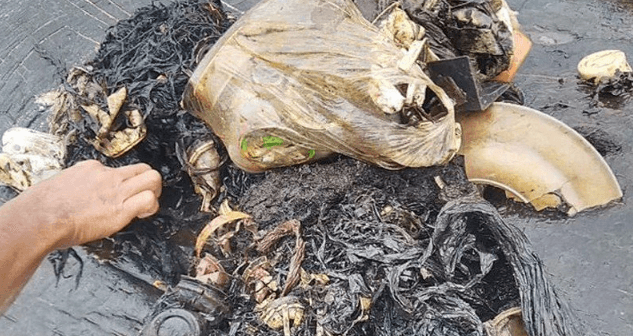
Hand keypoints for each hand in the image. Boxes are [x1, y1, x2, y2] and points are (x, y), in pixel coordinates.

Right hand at [18, 160, 161, 248]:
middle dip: (148, 181)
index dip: (121, 184)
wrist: (39, 218)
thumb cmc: (40, 208)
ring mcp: (115, 190)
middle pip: (142, 168)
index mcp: (90, 169)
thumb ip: (72, 187)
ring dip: (155, 192)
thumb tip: (72, 197)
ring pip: (153, 178)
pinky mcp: (120, 209)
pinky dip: (152, 207)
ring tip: (147, 205)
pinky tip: (142, 215)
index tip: (116, 196)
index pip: (117, 170)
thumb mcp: (57, 186)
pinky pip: (149, 200)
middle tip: (144, 195)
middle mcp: (106, 176)